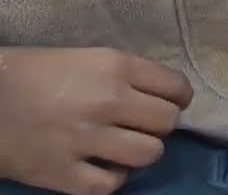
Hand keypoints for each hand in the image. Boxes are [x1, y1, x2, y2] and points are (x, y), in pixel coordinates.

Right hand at [0, 47, 193, 194]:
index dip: (178, 98)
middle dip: (160, 124)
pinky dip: (112, 178)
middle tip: (141, 125)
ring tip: (123, 146)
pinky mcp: (64, 174)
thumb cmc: (35, 73)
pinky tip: (101, 166)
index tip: (171, 102)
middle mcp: (106, 101)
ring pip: (150, 154)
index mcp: (114, 67)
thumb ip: (127, 76)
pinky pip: (112, 184)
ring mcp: (86, 140)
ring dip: (140, 151)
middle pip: (168, 122)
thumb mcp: (88, 59)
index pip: (176, 88)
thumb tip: (166, 97)